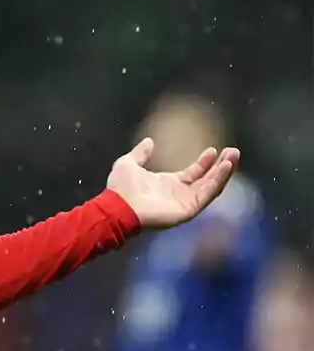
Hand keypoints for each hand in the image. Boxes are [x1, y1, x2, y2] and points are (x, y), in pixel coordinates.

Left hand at [106, 138, 238, 229]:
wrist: (117, 206)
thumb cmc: (120, 188)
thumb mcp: (128, 163)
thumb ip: (140, 153)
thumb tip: (149, 141)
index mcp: (168, 184)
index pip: (193, 173)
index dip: (204, 162)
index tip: (213, 150)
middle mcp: (179, 194)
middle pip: (207, 179)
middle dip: (221, 166)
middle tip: (233, 151)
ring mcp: (185, 202)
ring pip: (211, 186)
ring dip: (224, 172)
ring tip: (233, 156)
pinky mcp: (188, 209)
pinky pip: (208, 194)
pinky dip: (218, 181)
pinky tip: (226, 167)